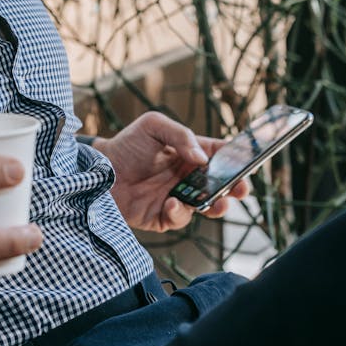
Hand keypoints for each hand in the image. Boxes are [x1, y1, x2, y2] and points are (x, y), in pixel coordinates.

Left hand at [92, 111, 248, 231]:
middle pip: (221, 185)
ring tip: (217, 203)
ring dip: (216, 206)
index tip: (248, 163)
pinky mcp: (163, 216)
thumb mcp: (153, 126)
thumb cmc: (125, 145)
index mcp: (188, 153)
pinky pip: (180, 218)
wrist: (97, 171)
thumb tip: (203, 158)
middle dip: (235, 188)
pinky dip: (180, 212)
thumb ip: (180, 136)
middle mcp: (186, 177)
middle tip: (240, 189)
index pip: (219, 156)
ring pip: (207, 206)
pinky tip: (171, 203)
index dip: (236, 159)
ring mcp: (177, 197)